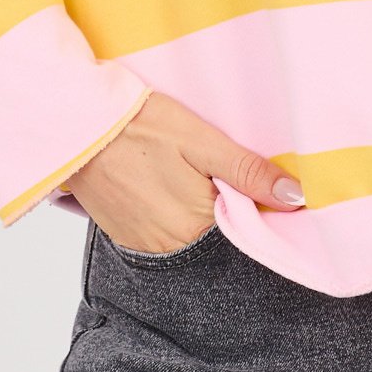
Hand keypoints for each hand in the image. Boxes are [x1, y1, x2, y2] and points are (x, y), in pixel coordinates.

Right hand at [66, 90, 306, 253]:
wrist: (77, 125)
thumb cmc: (140, 124)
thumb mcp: (201, 140)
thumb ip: (246, 170)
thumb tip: (295, 198)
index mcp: (195, 225)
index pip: (244, 230)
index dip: (257, 207)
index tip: (264, 186)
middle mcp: (170, 246)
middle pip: (217, 235)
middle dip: (229, 209)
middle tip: (225, 172)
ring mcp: (144, 244)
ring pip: (191, 235)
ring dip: (200, 211)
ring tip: (196, 175)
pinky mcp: (124, 234)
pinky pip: (163, 232)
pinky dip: (173, 214)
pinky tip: (171, 184)